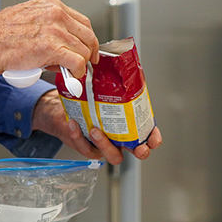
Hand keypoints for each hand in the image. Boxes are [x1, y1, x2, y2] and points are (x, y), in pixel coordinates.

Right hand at [0, 0, 98, 88]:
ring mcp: (55, 29)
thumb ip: (49, 30)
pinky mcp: (52, 48)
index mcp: (50, 3)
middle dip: (89, 52)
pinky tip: (71, 76)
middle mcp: (55, 13)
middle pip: (87, 34)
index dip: (88, 38)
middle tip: (86, 64)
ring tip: (71, 72)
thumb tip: (65, 49)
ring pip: (83, 50)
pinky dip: (77, 72)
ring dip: (80, 64)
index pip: (82, 21)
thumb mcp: (29, 21)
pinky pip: (77, 62)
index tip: (88, 49)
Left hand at [32, 89, 162, 164]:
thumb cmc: (90, 99)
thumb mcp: (108, 91)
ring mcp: (104, 145)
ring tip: (95, 130)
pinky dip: (78, 137)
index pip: (147, 136)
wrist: (68, 107)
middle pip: (134, 151)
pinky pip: (84, 146)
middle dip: (139, 151)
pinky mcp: (86, 146)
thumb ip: (120, 84)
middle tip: (138, 148)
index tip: (153, 141)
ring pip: (110, 154)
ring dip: (104, 144)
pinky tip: (73, 124)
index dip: (153, 140)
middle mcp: (119, 138)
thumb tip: (126, 67)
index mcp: (129, 126)